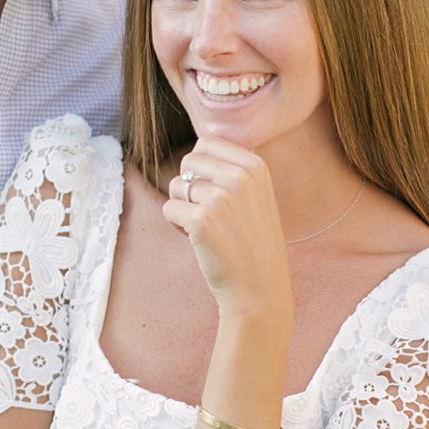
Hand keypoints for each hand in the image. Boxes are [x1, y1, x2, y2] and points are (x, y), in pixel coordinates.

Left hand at [161, 138, 289, 317]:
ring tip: (206, 227)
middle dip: (188, 184)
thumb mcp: (258, 195)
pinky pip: (168, 209)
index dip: (202, 168)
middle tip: (206, 210)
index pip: (207, 142)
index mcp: (255, 165)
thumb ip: (234, 170)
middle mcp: (240, 176)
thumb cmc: (254, 241)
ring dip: (182, 206)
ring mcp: (220, 197)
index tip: (215, 190)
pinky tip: (198, 239)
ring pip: (176, 186)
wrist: (260, 286)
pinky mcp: (201, 220)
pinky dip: (176, 225)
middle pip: (188, 161)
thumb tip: (197, 149)